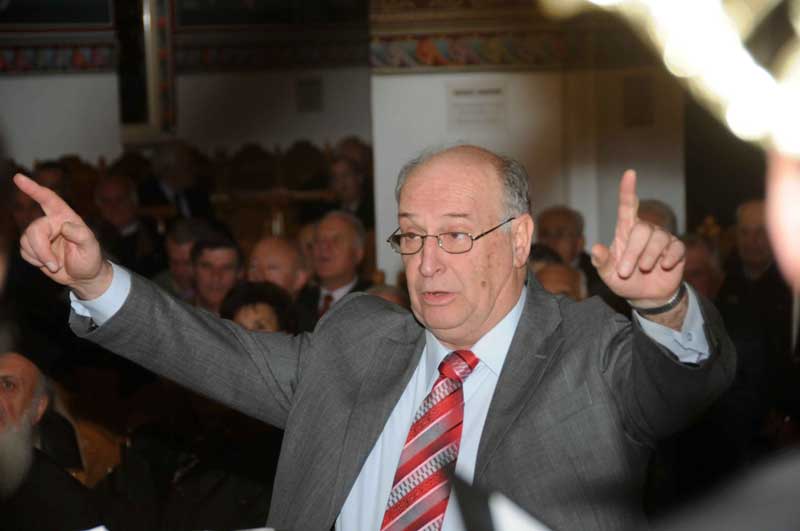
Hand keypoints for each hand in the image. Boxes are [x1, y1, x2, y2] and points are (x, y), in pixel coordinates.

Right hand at [14, 173, 111, 299]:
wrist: (83, 276)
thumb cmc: (90, 259)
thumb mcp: (91, 247)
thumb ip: (81, 235)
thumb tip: (64, 226)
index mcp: (66, 217)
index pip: (49, 199)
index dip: (34, 189)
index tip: (19, 178)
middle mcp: (51, 223)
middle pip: (34, 229)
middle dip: (41, 249)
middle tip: (54, 265)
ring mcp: (41, 235)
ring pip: (26, 240)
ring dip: (39, 256)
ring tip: (55, 264)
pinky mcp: (33, 246)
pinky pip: (24, 251)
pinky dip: (34, 260)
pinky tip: (48, 264)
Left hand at [591, 170, 684, 308]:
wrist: (646, 295)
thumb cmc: (624, 281)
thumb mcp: (608, 275)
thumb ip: (602, 262)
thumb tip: (594, 248)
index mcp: (625, 231)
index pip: (627, 206)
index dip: (628, 190)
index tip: (630, 174)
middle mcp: (644, 230)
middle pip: (642, 229)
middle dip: (633, 252)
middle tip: (626, 271)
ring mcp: (662, 239)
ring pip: (658, 238)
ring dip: (648, 257)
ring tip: (643, 270)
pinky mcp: (676, 249)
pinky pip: (675, 248)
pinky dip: (668, 258)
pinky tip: (664, 267)